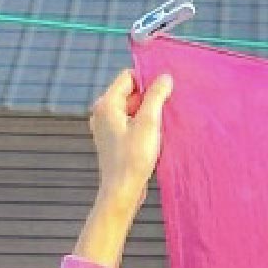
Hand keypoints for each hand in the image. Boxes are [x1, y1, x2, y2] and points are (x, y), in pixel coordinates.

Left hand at [88, 69, 172, 211]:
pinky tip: (153, 137)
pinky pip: (129, 122)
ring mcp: (105, 127)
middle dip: (149, 98)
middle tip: (165, 111)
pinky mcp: (112, 139)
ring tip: (160, 126)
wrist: (122, 191)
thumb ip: (156, 96)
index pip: (128, 77)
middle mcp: (102, 112)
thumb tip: (165, 77)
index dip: (148, 80)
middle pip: (130, 92)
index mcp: (106, 104)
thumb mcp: (149, 123)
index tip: (165, 91)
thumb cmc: (133, 158)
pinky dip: (142, 125)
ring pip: (131, 108)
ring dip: (147, 113)